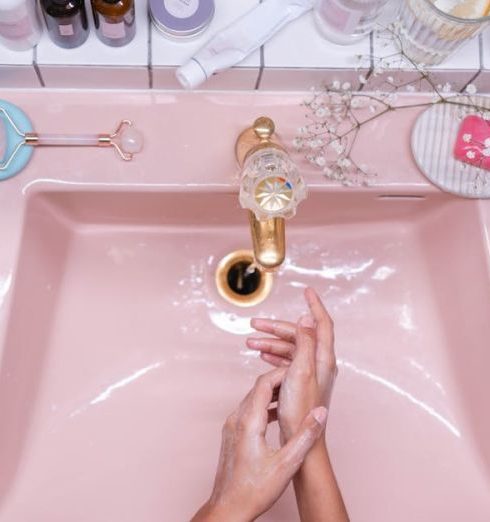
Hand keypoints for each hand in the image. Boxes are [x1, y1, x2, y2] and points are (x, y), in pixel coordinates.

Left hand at [192, 367, 327, 521]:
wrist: (227, 508)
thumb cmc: (254, 490)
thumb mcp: (287, 464)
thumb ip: (305, 436)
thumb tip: (320, 413)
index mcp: (249, 421)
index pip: (264, 383)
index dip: (282, 373)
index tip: (299, 371)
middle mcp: (236, 419)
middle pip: (257, 387)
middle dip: (278, 381)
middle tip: (299, 380)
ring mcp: (231, 425)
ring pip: (252, 398)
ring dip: (271, 394)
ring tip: (292, 396)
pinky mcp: (232, 433)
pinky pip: (248, 410)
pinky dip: (264, 406)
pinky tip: (277, 416)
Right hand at [247, 288, 336, 440]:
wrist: (300, 439)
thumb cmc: (300, 409)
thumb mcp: (301, 371)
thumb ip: (305, 342)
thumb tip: (306, 316)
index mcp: (323, 358)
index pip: (323, 323)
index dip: (315, 305)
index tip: (307, 290)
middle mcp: (320, 364)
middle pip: (299, 335)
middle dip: (276, 328)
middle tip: (255, 324)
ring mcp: (310, 374)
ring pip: (290, 349)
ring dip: (271, 343)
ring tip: (250, 343)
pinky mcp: (300, 384)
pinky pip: (287, 362)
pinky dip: (274, 356)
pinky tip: (262, 357)